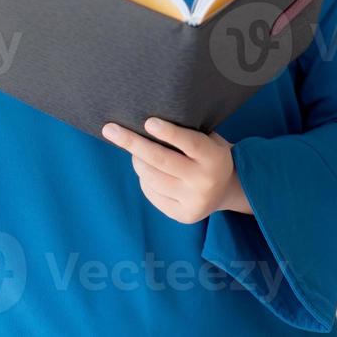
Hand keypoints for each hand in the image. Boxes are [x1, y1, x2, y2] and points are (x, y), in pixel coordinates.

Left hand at [101, 117, 251, 222]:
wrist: (226, 189)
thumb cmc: (209, 154)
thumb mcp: (208, 139)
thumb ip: (187, 133)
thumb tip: (147, 123)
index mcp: (214, 157)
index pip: (190, 143)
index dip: (169, 133)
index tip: (147, 122)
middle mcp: (205, 181)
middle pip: (161, 161)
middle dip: (133, 143)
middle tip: (110, 129)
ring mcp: (193, 201)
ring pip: (151, 178)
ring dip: (137, 161)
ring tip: (134, 151)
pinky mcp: (182, 215)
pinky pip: (152, 193)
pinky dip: (144, 178)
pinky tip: (146, 170)